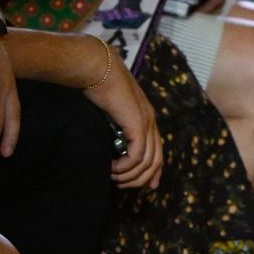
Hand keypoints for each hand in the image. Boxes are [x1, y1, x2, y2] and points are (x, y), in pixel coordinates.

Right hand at [77, 41, 162, 188]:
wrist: (96, 66)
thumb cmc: (95, 85)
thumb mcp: (106, 110)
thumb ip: (112, 126)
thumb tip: (106, 142)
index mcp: (145, 116)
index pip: (158, 150)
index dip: (155, 171)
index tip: (149, 187)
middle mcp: (150, 120)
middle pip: (156, 160)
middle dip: (141, 179)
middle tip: (122, 185)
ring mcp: (146, 122)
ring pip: (147, 162)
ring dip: (129, 175)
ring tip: (112, 177)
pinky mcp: (137, 124)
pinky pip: (137, 156)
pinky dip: (125, 167)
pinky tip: (111, 168)